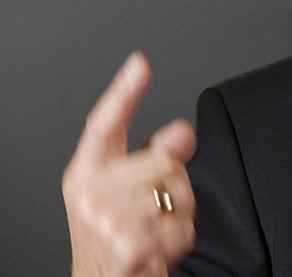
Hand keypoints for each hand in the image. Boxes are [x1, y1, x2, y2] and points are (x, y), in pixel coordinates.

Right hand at [63, 52, 196, 276]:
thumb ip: (156, 155)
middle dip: (176, 184)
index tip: (141, 64)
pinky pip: (181, 227)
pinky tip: (159, 249)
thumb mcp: (130, 192)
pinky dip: (181, 239)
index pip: (104, 125)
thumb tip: (181, 130)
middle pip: (164, 160)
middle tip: (156, 209)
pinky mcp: (128, 246)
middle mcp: (90, 194)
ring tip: (156, 230)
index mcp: (87, 173)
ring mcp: (106, 221)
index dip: (123, 93)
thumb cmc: (118, 236)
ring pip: (178, 192)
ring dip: (181, 214)